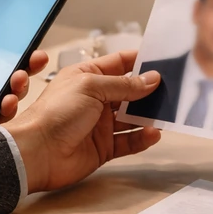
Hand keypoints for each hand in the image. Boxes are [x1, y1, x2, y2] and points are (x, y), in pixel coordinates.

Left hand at [4, 51, 161, 192]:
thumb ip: (124, 85)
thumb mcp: (92, 87)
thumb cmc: (57, 113)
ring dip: (149, 115)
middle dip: (150, 90)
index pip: (119, 64)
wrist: (37, 153)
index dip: (140, 61)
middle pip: (129, 92)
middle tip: (175, 88)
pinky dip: (142, 138)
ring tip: (169, 112)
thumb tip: (152, 79)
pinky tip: (154, 133)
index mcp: (87, 77)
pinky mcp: (104, 148)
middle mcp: (95, 99)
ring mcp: (99, 124)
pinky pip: (129, 141)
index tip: (163, 60)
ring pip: (132, 117)